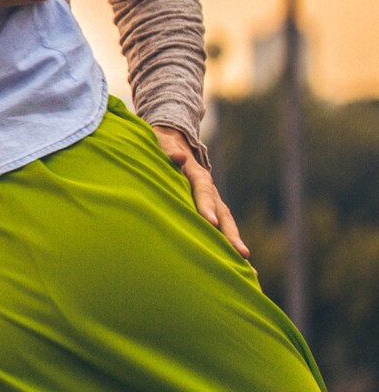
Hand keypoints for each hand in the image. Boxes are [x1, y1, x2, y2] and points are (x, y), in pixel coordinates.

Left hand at [154, 125, 249, 258]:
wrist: (174, 144)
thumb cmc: (163, 147)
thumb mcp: (163, 144)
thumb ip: (168, 151)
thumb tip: (177, 156)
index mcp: (196, 174)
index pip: (202, 190)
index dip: (207, 206)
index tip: (210, 222)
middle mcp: (209, 190)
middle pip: (223, 213)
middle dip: (231, 234)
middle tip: (241, 254)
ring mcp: (213, 201)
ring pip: (227, 224)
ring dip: (235, 244)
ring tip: (248, 268)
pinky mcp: (211, 211)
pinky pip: (222, 230)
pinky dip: (229, 247)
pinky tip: (240, 268)